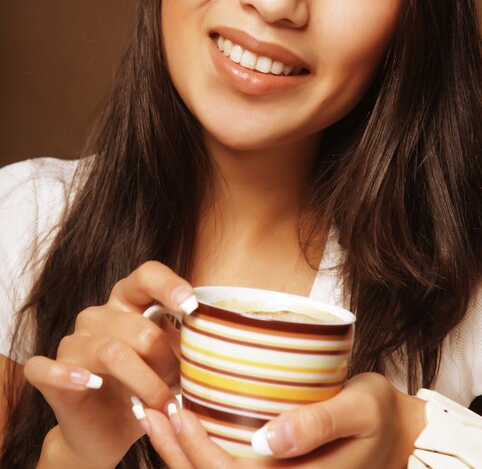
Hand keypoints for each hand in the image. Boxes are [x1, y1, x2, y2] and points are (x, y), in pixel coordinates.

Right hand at [24, 261, 196, 468]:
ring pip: (111, 352)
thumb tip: (212, 336)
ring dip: (145, 383)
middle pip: (140, 328)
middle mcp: (98, 315)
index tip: (192, 307)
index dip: (169, 285)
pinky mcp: (48, 373)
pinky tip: (89, 383)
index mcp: (129, 302)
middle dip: (167, 362)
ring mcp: (72, 343)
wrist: (109, 431)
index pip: (147, 275)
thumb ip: (185, 343)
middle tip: (180, 387)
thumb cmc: (145, 388)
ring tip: (162, 404)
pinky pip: (46, 367)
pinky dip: (68, 375)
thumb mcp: (171, 362)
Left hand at [141, 373, 425, 468]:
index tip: (175, 409)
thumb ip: (318, 426)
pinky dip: (198, 449)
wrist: (398, 431)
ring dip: (180, 451)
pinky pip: (229, 466)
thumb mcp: (360, 410)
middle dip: (175, 450)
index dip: (196, 451)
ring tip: (154, 412)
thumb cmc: (379, 415)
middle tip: (150, 405)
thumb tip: (268, 441)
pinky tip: (183, 422)